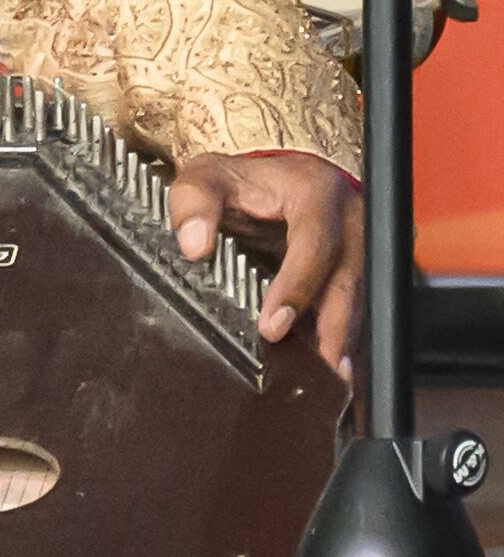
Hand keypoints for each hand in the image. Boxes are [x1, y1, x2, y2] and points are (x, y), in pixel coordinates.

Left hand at [169, 153, 363, 378]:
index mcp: (316, 192)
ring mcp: (361, 248)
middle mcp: (350, 220)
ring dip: (345, 341)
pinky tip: (331, 371)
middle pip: (350, 280)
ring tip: (330, 381)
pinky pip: (357, 310)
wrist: (276, 180)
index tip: (273, 326)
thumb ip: (194, 202)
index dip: (298, 286)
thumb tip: (194, 245)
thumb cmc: (242, 182)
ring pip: (361, 300)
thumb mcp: (210, 176)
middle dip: (335, 328)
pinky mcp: (359, 273)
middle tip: (318, 369)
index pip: (315, 242)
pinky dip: (344, 340)